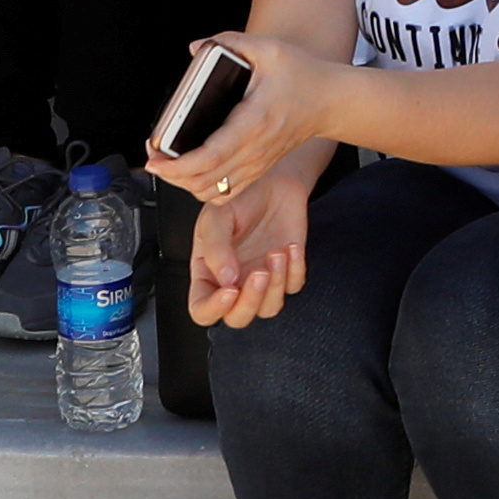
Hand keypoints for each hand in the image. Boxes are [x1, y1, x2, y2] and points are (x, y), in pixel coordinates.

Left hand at [148, 30, 344, 214]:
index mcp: (254, 121)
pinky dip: (204, 188)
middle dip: (171, 176)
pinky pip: (227, 192)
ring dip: (186, 184)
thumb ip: (230, 42)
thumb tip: (196, 48)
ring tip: (169, 165)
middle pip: (206, 181)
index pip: (211, 155)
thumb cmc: (302, 76)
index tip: (155, 157)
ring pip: (214, 192)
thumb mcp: (268, 49)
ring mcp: (258, 163)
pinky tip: (192, 173)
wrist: (330, 101)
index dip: (178, 163)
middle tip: (153, 158)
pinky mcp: (259, 169)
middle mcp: (255, 149)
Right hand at [181, 155, 320, 326]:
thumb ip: (216, 250)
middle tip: (258, 273)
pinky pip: (294, 286)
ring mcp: (262, 278)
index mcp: (208, 273)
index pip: (202, 310)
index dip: (213, 309)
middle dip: (250, 302)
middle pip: (238, 318)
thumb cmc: (237, 197)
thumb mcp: (216, 218)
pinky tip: (290, 247)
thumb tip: (226, 281)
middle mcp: (234, 282)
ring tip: (276, 253)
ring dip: (275, 285)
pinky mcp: (288, 270)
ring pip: (269, 308)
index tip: (229, 290)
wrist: (272, 179)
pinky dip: (295, 270)